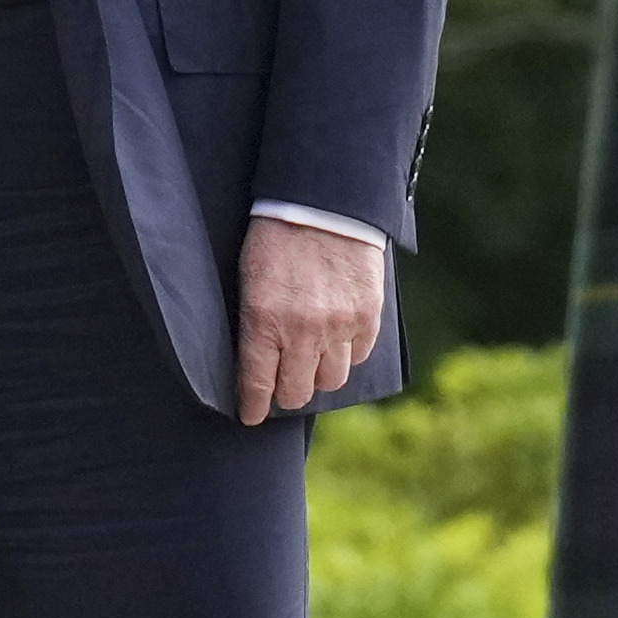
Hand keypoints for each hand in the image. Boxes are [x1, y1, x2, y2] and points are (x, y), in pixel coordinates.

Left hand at [234, 216, 388, 427]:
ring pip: (330, 381)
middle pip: (296, 392)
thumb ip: (254, 323)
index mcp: (263, 321)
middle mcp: (302, 332)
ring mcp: (338, 326)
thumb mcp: (249, 278)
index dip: (254, 406)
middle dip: (286, 393)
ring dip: (319, 375)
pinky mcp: (367, 316)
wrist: (324, 201)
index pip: (257, 384)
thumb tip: (257, 361)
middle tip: (283, 384)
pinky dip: (347, 353)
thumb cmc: (276, 236)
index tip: (252, 416)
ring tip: (313, 360)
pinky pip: (358, 356)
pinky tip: (337, 339)